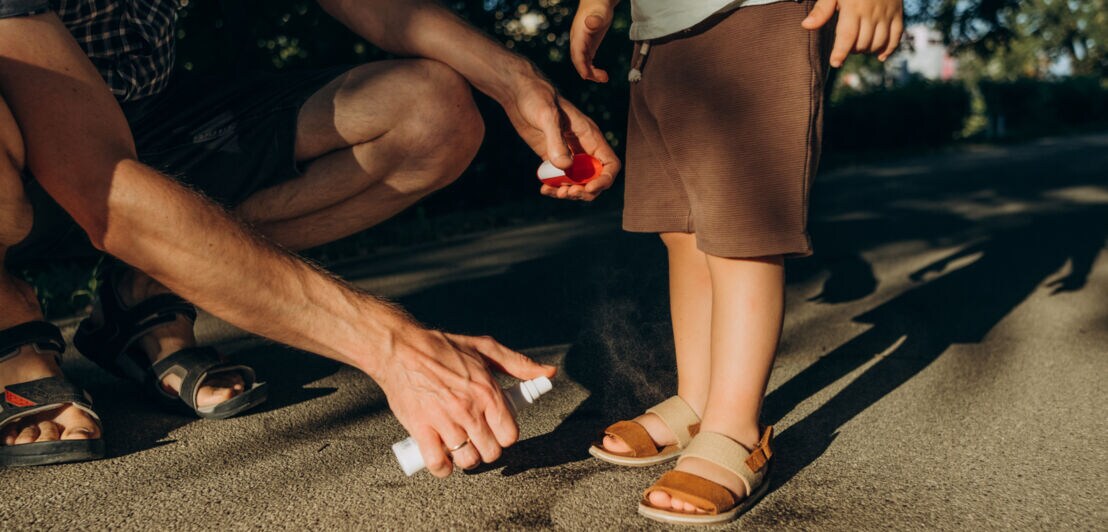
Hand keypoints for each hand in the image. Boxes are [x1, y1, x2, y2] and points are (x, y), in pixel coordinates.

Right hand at [372, 321, 555, 476]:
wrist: (400, 349)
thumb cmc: (442, 347)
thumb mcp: (485, 348)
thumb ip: (519, 364)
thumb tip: (548, 372)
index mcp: (487, 391)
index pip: (510, 434)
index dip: (506, 436)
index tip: (498, 430)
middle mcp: (469, 409)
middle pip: (491, 451)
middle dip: (488, 449)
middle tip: (479, 439)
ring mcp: (444, 421)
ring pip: (467, 460)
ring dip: (466, 458)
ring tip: (462, 446)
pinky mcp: (421, 429)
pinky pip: (438, 464)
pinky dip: (443, 467)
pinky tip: (444, 458)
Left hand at [500, 67, 620, 201]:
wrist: (517, 91)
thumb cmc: (536, 96)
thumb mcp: (546, 115)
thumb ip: (556, 140)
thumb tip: (565, 167)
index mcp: (589, 135)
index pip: (610, 164)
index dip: (604, 179)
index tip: (588, 187)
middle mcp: (582, 147)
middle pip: (595, 178)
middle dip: (584, 191)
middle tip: (565, 192)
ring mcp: (567, 153)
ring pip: (578, 182)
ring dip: (569, 193)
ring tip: (552, 192)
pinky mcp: (552, 156)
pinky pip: (560, 179)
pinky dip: (554, 189)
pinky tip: (543, 189)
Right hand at [570, 0, 617, 82]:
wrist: (597, 2)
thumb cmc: (599, 6)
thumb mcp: (599, 12)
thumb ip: (595, 19)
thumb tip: (590, 22)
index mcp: (578, 34)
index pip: (577, 52)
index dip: (581, 65)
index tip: (587, 75)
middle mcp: (577, 41)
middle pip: (578, 60)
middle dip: (587, 72)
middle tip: (602, 78)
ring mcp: (581, 45)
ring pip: (583, 63)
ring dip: (592, 73)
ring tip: (605, 78)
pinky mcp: (587, 47)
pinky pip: (587, 62)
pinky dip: (593, 70)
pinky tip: (602, 75)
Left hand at [802, 0, 903, 66]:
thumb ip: (822, 9)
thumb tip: (806, 26)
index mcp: (853, 8)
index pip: (847, 36)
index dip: (840, 53)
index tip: (835, 63)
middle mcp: (871, 13)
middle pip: (862, 43)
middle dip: (852, 51)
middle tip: (846, 46)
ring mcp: (887, 13)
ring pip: (878, 42)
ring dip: (867, 50)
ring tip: (858, 47)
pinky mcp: (897, 13)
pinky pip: (896, 36)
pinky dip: (889, 49)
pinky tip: (879, 56)